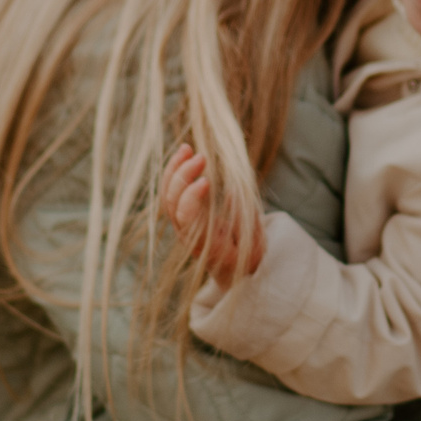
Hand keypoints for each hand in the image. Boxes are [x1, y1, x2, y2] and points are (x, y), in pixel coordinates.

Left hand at [159, 145, 258, 283]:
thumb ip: (243, 220)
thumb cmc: (247, 257)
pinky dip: (174, 172)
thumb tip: (231, 192)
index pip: (186, 218)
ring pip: (167, 196)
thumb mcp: (253, 244)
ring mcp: (181, 225)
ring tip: (186, 148)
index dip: (191, 197)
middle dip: (183, 176)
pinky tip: (184, 155)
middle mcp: (187, 234)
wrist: (234, 271)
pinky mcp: (181, 216)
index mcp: (205, 243)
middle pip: (172, 203)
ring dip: (174, 169)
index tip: (206, 180)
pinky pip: (170, 193)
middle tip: (201, 157)